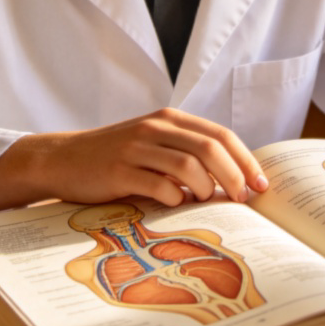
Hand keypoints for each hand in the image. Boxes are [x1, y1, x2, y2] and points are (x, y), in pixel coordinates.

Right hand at [0, 108, 268, 216]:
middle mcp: (156, 128)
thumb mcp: (153, 146)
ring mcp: (137, 148)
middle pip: (211, 149)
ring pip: (189, 167)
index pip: (221, 135)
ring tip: (208, 203)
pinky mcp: (120, 170)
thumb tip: (231, 183)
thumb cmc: (115, 158)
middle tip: (244, 201)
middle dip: (235, 177)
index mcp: (169, 120)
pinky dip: (176, 199)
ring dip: (207, 189)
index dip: (246, 160)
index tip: (261, 186)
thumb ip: (186, 155)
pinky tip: (176, 206)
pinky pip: (159, 186)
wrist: (63, 159)